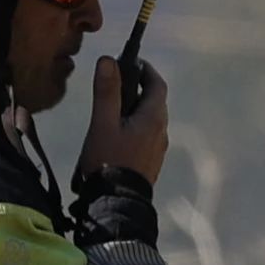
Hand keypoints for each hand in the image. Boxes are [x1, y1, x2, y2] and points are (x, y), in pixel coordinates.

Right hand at [79, 55, 167, 184]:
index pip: (157, 84)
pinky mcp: (150, 162)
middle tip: (114, 84)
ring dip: (134, 109)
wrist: (116, 204)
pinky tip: (115, 135)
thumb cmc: (109, 162)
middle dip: (137, 88)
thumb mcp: (103, 124)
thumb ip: (106, 92)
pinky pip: (146, 136)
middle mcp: (162, 132)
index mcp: (154, 118)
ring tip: (110, 109)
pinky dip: (134, 126)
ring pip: (150, 119)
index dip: (145, 69)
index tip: (130, 61)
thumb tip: (108, 60)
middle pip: (154, 101)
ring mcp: (158, 149)